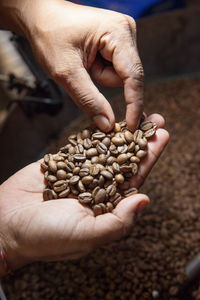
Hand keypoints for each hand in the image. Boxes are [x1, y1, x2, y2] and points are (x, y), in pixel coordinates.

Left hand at [0, 0, 143, 130]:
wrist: (40, 17)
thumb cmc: (50, 35)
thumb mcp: (66, 72)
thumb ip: (88, 99)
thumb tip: (108, 124)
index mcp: (117, 32)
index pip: (134, 76)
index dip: (134, 104)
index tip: (132, 127)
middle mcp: (126, 32)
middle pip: (126, 77)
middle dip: (103, 81)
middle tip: (82, 71)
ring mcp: (122, 37)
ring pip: (119, 76)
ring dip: (100, 77)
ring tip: (82, 63)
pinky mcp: (116, 43)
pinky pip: (114, 70)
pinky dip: (99, 72)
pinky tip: (87, 61)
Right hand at [0, 114, 168, 274]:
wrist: (7, 224)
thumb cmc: (45, 237)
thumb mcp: (86, 235)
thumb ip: (118, 221)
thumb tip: (145, 200)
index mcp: (107, 208)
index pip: (135, 179)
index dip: (149, 158)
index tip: (162, 137)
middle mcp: (96, 189)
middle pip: (124, 161)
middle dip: (141, 140)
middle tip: (156, 119)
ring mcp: (80, 174)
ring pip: (106, 150)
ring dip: (121, 133)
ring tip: (136, 115)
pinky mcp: (63, 164)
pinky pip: (82, 146)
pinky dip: (95, 133)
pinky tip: (108, 121)